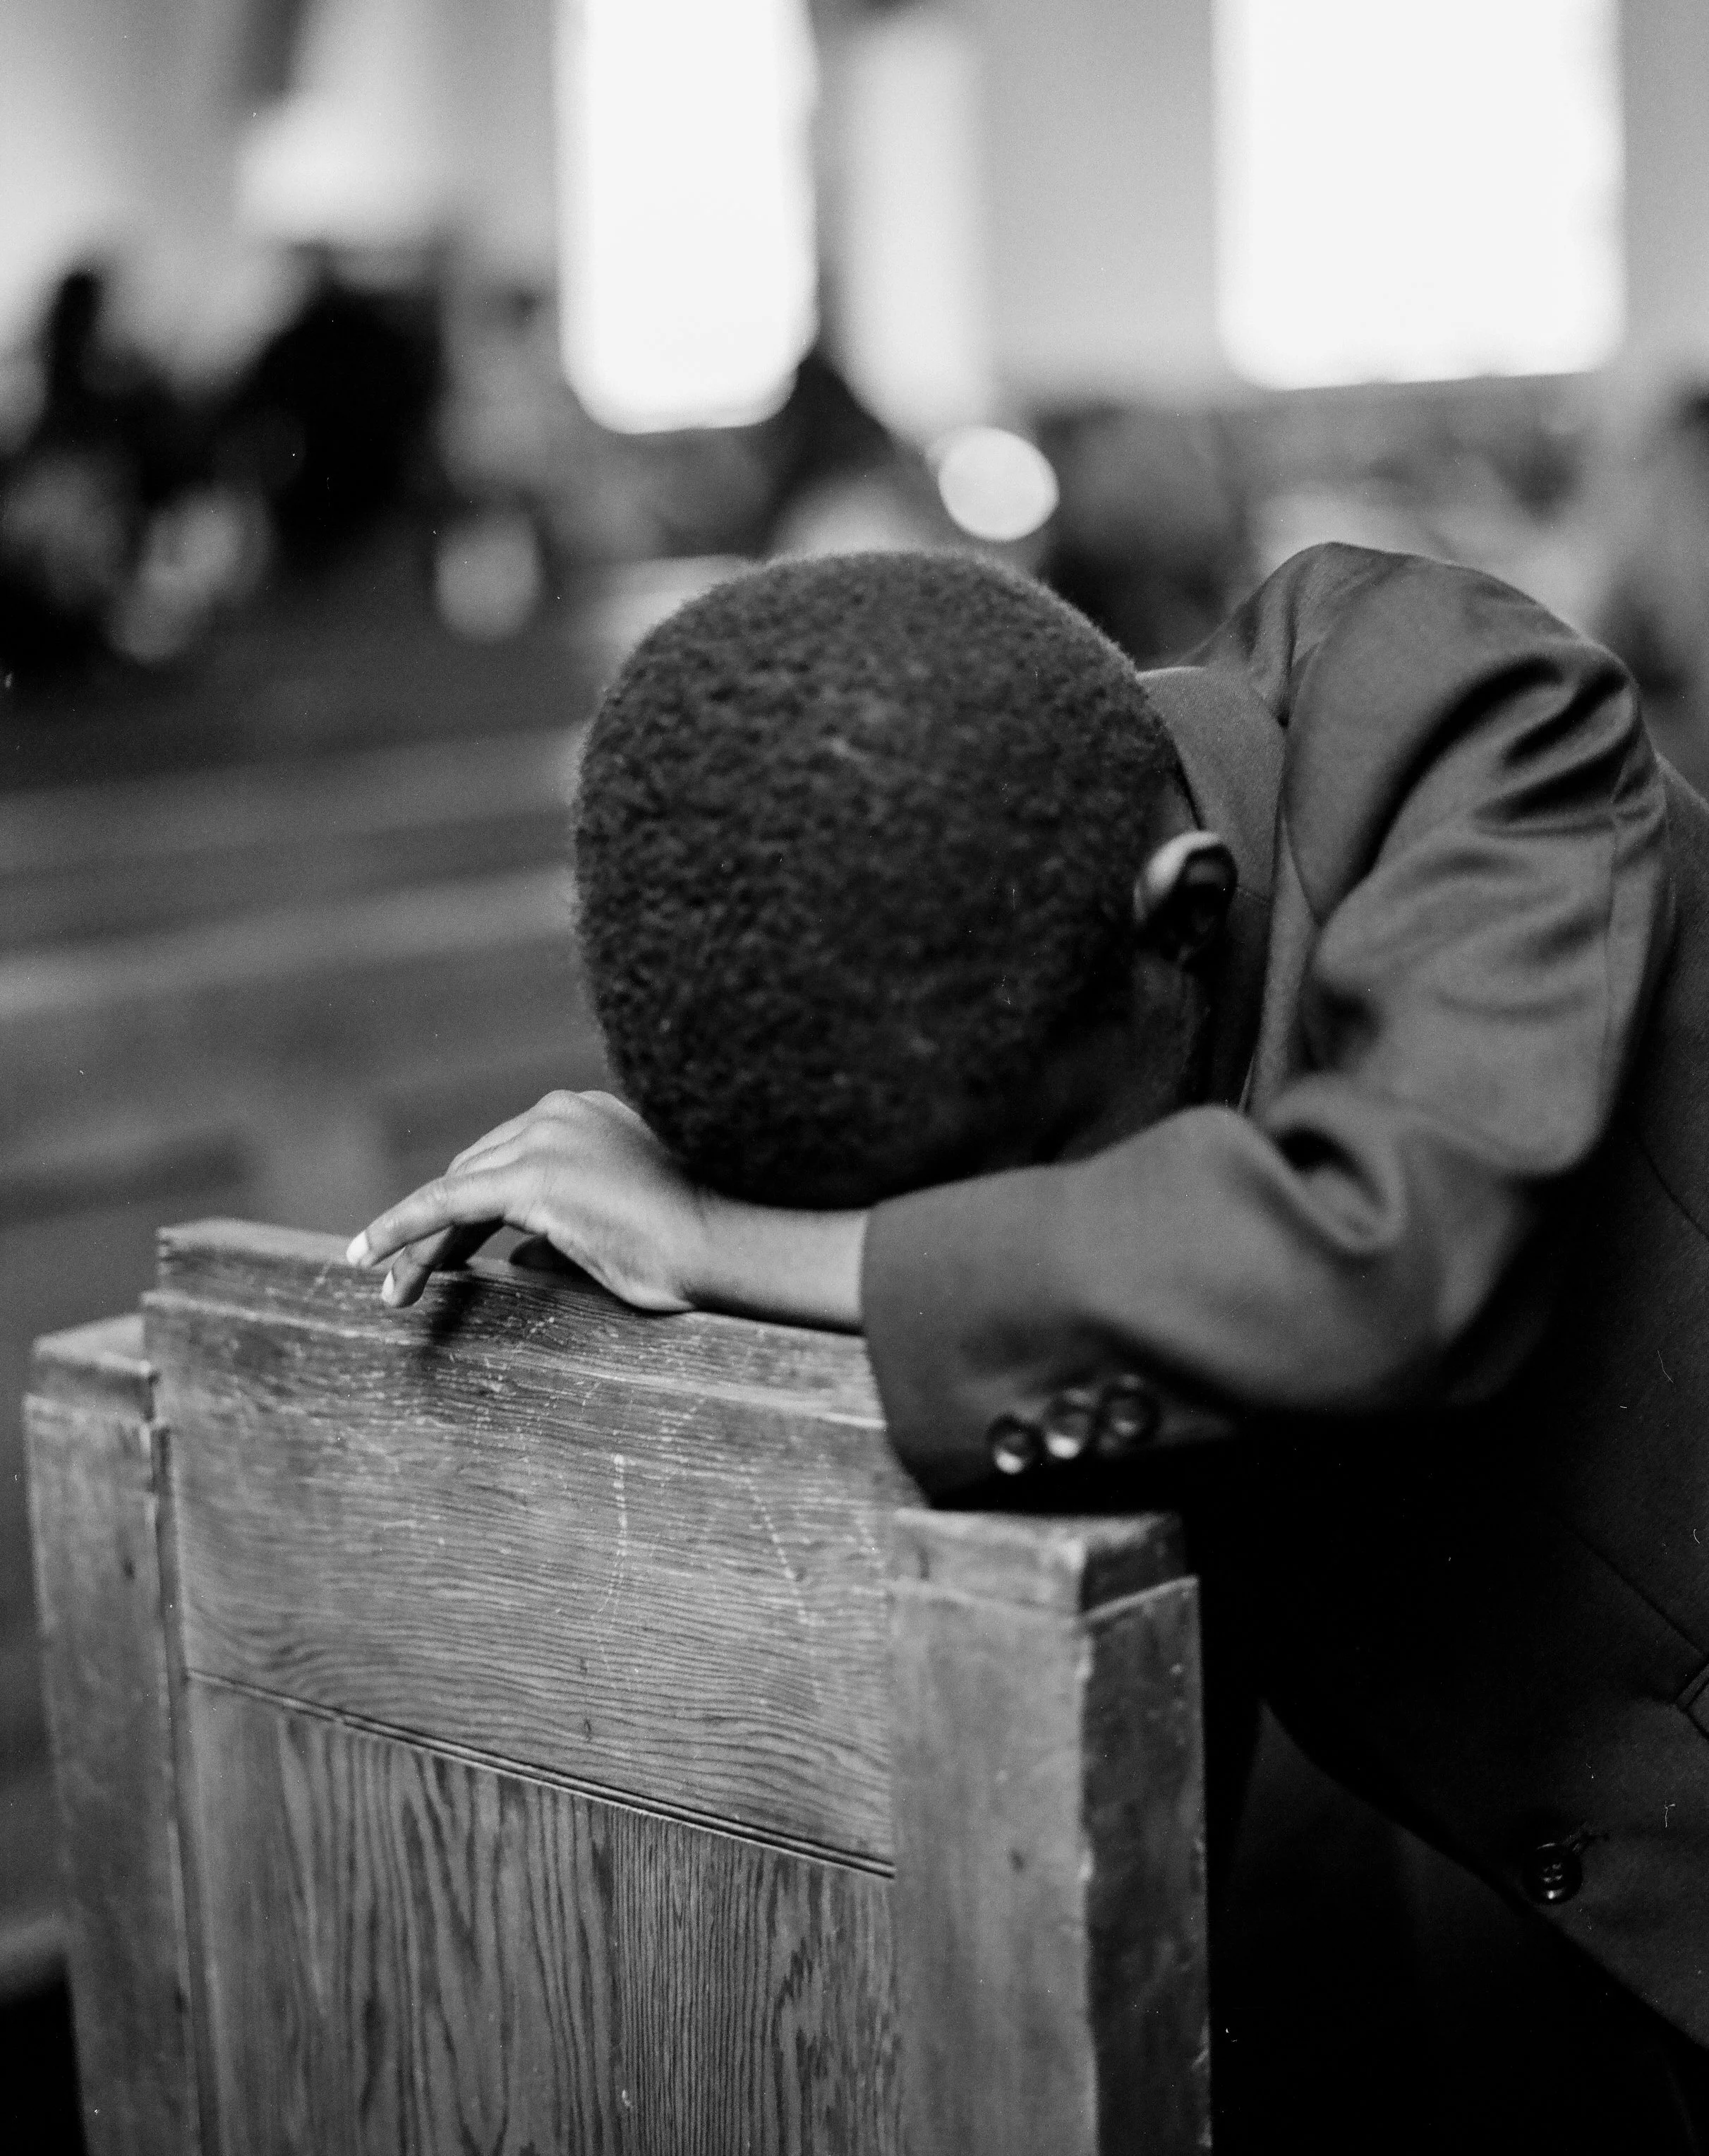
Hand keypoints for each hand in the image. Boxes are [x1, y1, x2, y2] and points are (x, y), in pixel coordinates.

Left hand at [347, 1091, 710, 1312]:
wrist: (723, 1247)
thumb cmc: (688, 1250)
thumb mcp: (616, 1228)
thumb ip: (563, 1228)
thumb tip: (521, 1256)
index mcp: (585, 1114)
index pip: (506, 1160)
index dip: (466, 1211)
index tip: (445, 1251)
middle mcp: (559, 1112)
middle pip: (473, 1172)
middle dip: (436, 1230)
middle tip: (406, 1284)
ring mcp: (544, 1137)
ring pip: (455, 1191)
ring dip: (420, 1243)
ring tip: (394, 1293)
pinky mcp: (529, 1176)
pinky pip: (443, 1203)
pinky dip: (400, 1228)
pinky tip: (368, 1255)